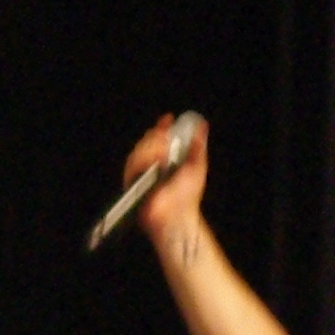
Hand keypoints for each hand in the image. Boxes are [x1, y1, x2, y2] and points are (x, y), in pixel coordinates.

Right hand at [123, 114, 208, 252]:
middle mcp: (151, 164)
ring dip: (150, 146)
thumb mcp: (197, 166)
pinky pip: (132, 165)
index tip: (168, 119)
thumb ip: (197, 146)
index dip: (162, 127)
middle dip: (155, 135)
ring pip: (138, 151)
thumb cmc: (187, 196)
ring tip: (163, 148)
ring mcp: (141, 173)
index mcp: (165, 159)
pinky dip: (143, 159)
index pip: (160, 137)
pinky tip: (155, 159)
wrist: (178, 215)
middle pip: (146, 141)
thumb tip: (202, 126)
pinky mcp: (132, 181)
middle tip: (165, 135)